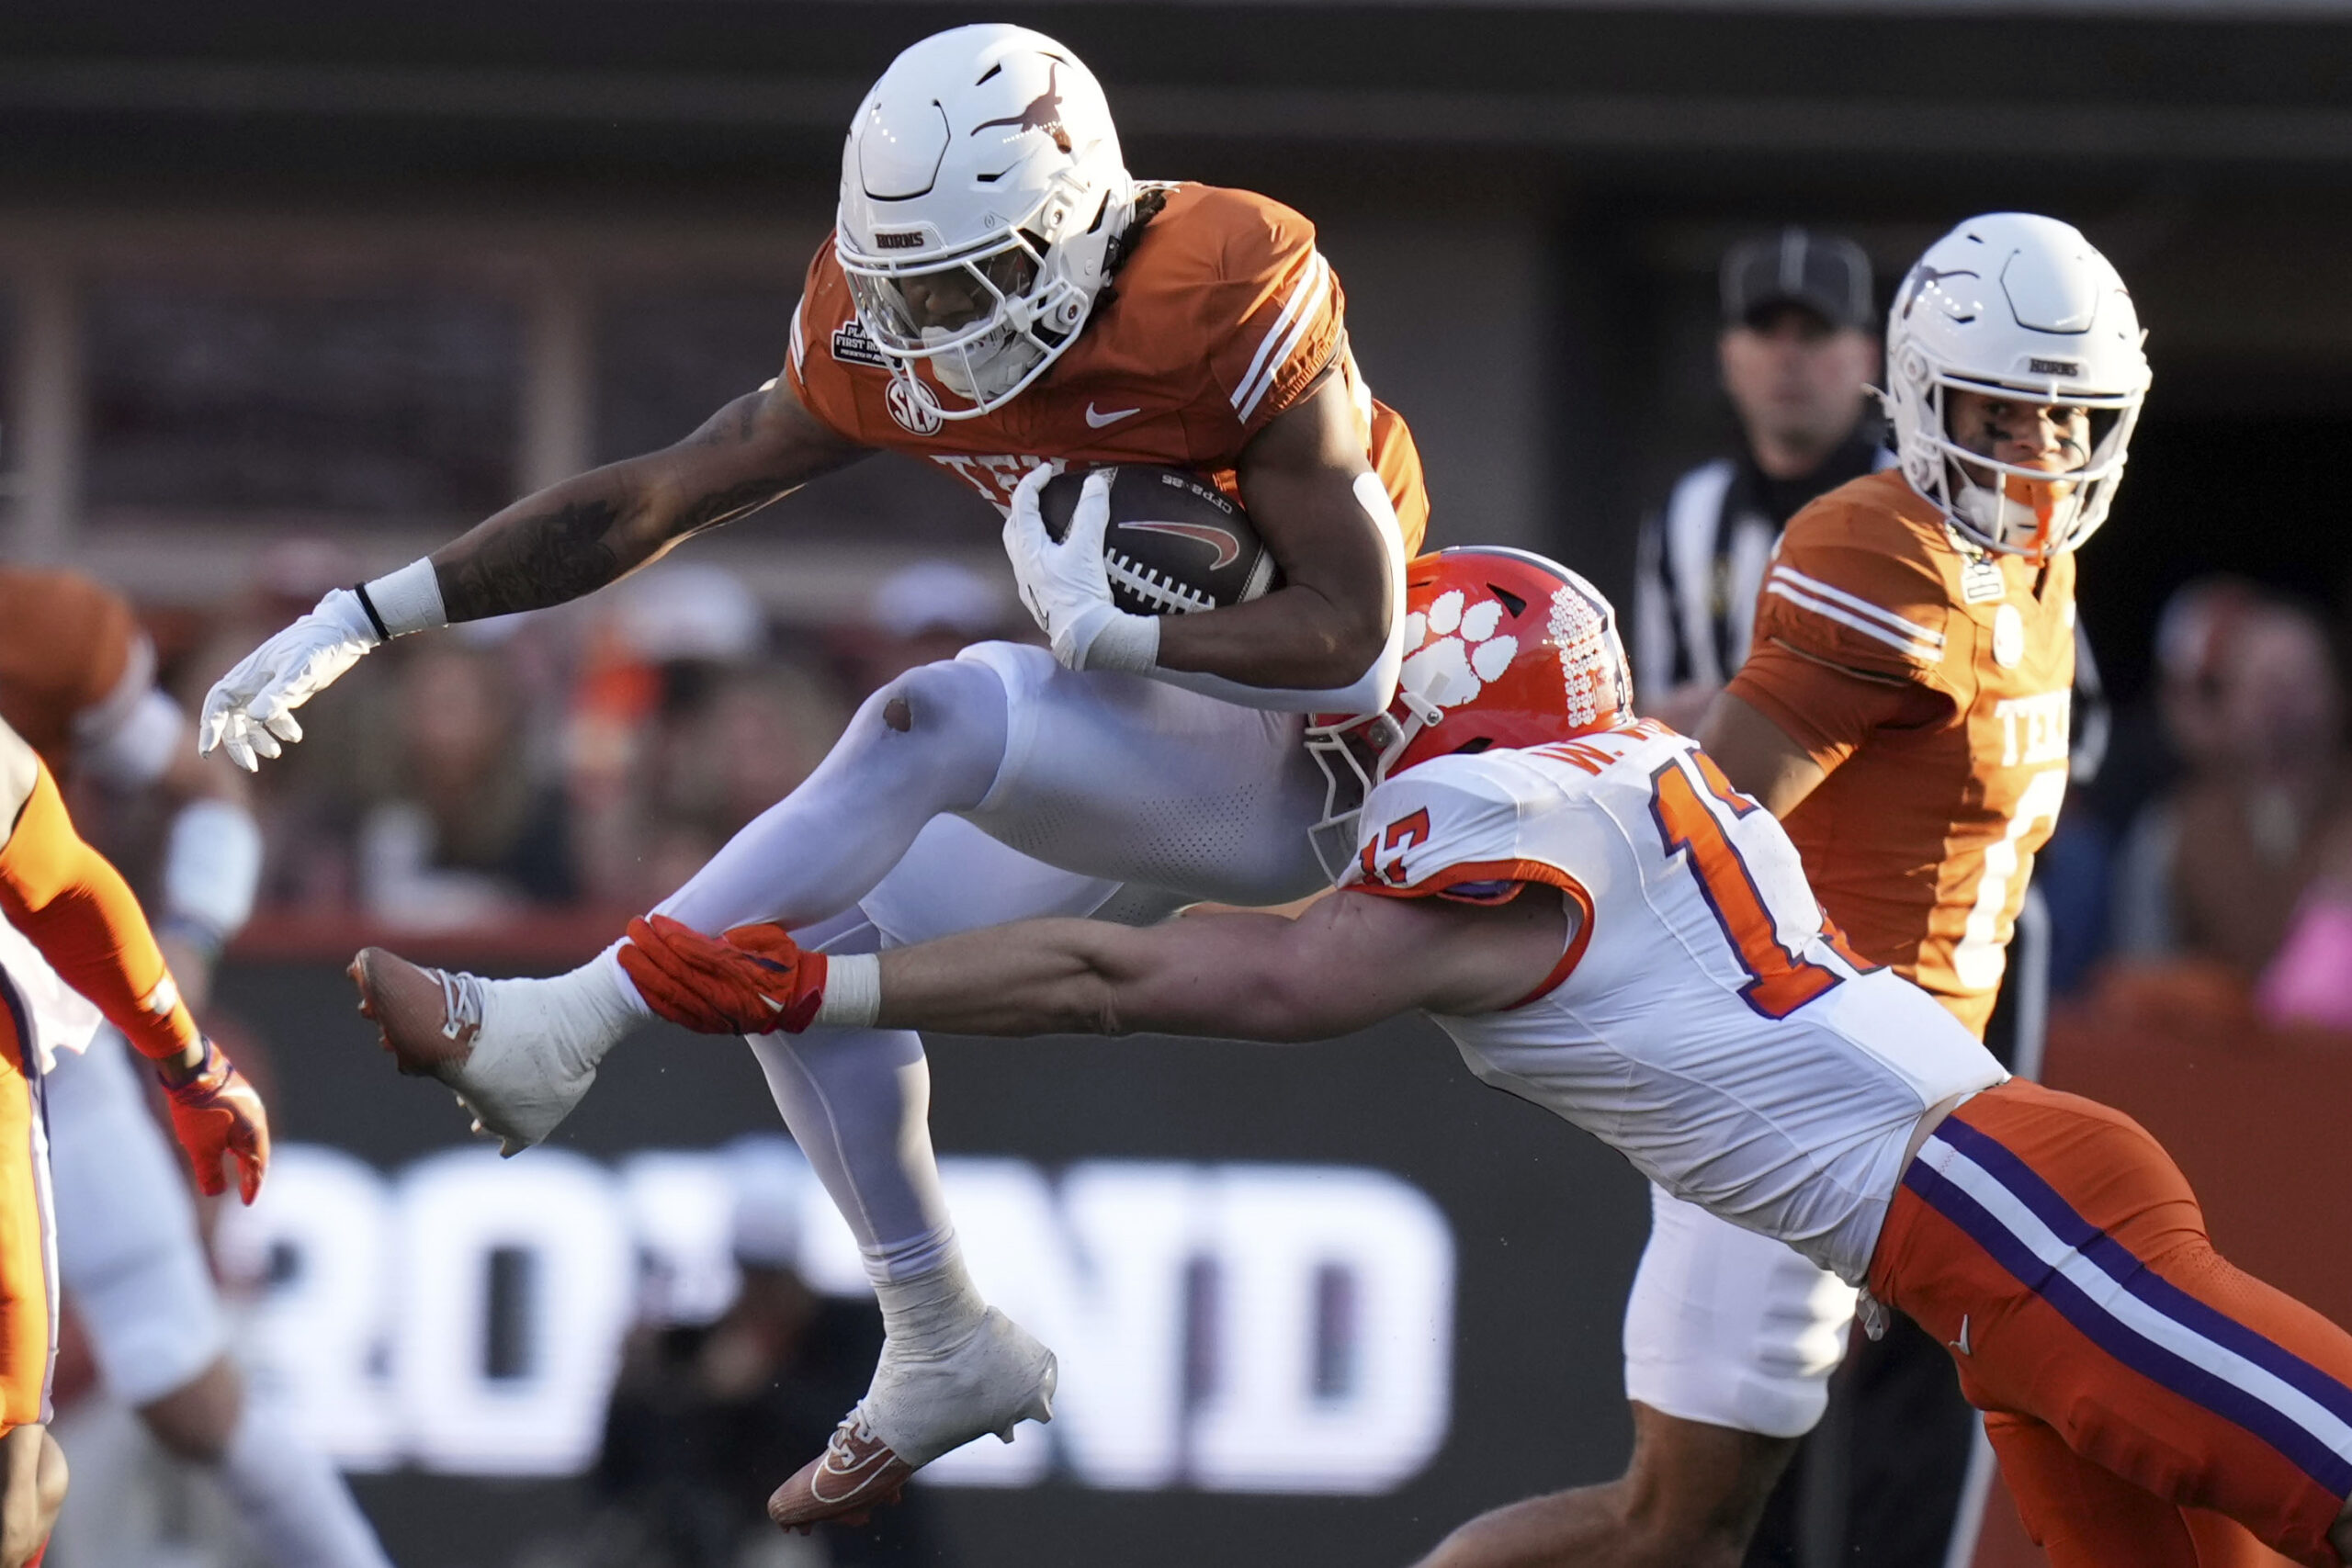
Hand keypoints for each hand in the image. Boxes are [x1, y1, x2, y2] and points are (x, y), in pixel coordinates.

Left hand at [158, 1038, 269, 1202]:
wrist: (193, 1069)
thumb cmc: (199, 1112)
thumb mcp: (201, 1149)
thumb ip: (210, 1174)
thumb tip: (216, 1193)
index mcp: (254, 1135)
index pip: (257, 1169)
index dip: (252, 1188)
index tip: (246, 1204)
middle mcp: (258, 1119)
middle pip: (258, 1152)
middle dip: (253, 1172)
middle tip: (248, 1187)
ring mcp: (250, 1104)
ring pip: (251, 1136)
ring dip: (245, 1153)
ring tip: (236, 1163)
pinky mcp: (238, 1094)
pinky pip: (244, 1124)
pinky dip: (237, 1138)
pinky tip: (226, 1138)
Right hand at [198, 590, 379, 770]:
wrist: (342, 631)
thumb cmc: (318, 645)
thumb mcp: (299, 670)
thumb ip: (278, 693)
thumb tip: (253, 717)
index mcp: (247, 674)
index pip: (217, 703)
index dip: (210, 727)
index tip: (208, 752)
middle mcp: (252, 681)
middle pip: (232, 718)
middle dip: (237, 743)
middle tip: (251, 766)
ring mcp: (267, 686)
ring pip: (251, 720)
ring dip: (258, 739)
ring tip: (275, 752)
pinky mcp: (285, 690)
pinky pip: (272, 715)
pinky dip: (279, 727)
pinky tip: (295, 736)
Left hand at [618, 914, 829, 1034]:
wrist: (796, 1001)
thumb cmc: (782, 965)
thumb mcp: (773, 942)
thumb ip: (747, 938)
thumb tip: (719, 937)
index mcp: (743, 973)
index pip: (699, 952)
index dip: (673, 937)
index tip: (655, 921)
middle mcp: (726, 996)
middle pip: (679, 972)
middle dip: (651, 950)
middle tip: (632, 931)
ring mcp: (716, 1014)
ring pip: (672, 994)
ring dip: (645, 973)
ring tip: (626, 955)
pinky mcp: (709, 1025)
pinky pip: (676, 1014)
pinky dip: (654, 999)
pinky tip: (639, 986)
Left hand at [1004, 464, 1129, 669]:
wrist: (1085, 637)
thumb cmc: (1081, 593)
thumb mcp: (1087, 548)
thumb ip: (1091, 512)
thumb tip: (1095, 482)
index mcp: (1028, 549)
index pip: (1022, 505)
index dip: (1033, 482)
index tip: (1049, 470)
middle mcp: (1022, 566)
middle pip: (1012, 527)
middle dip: (1023, 506)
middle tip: (1040, 494)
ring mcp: (1028, 585)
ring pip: (1019, 549)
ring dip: (1028, 531)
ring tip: (1047, 523)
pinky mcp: (1040, 599)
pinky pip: (1032, 567)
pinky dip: (1040, 552)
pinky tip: (1057, 557)